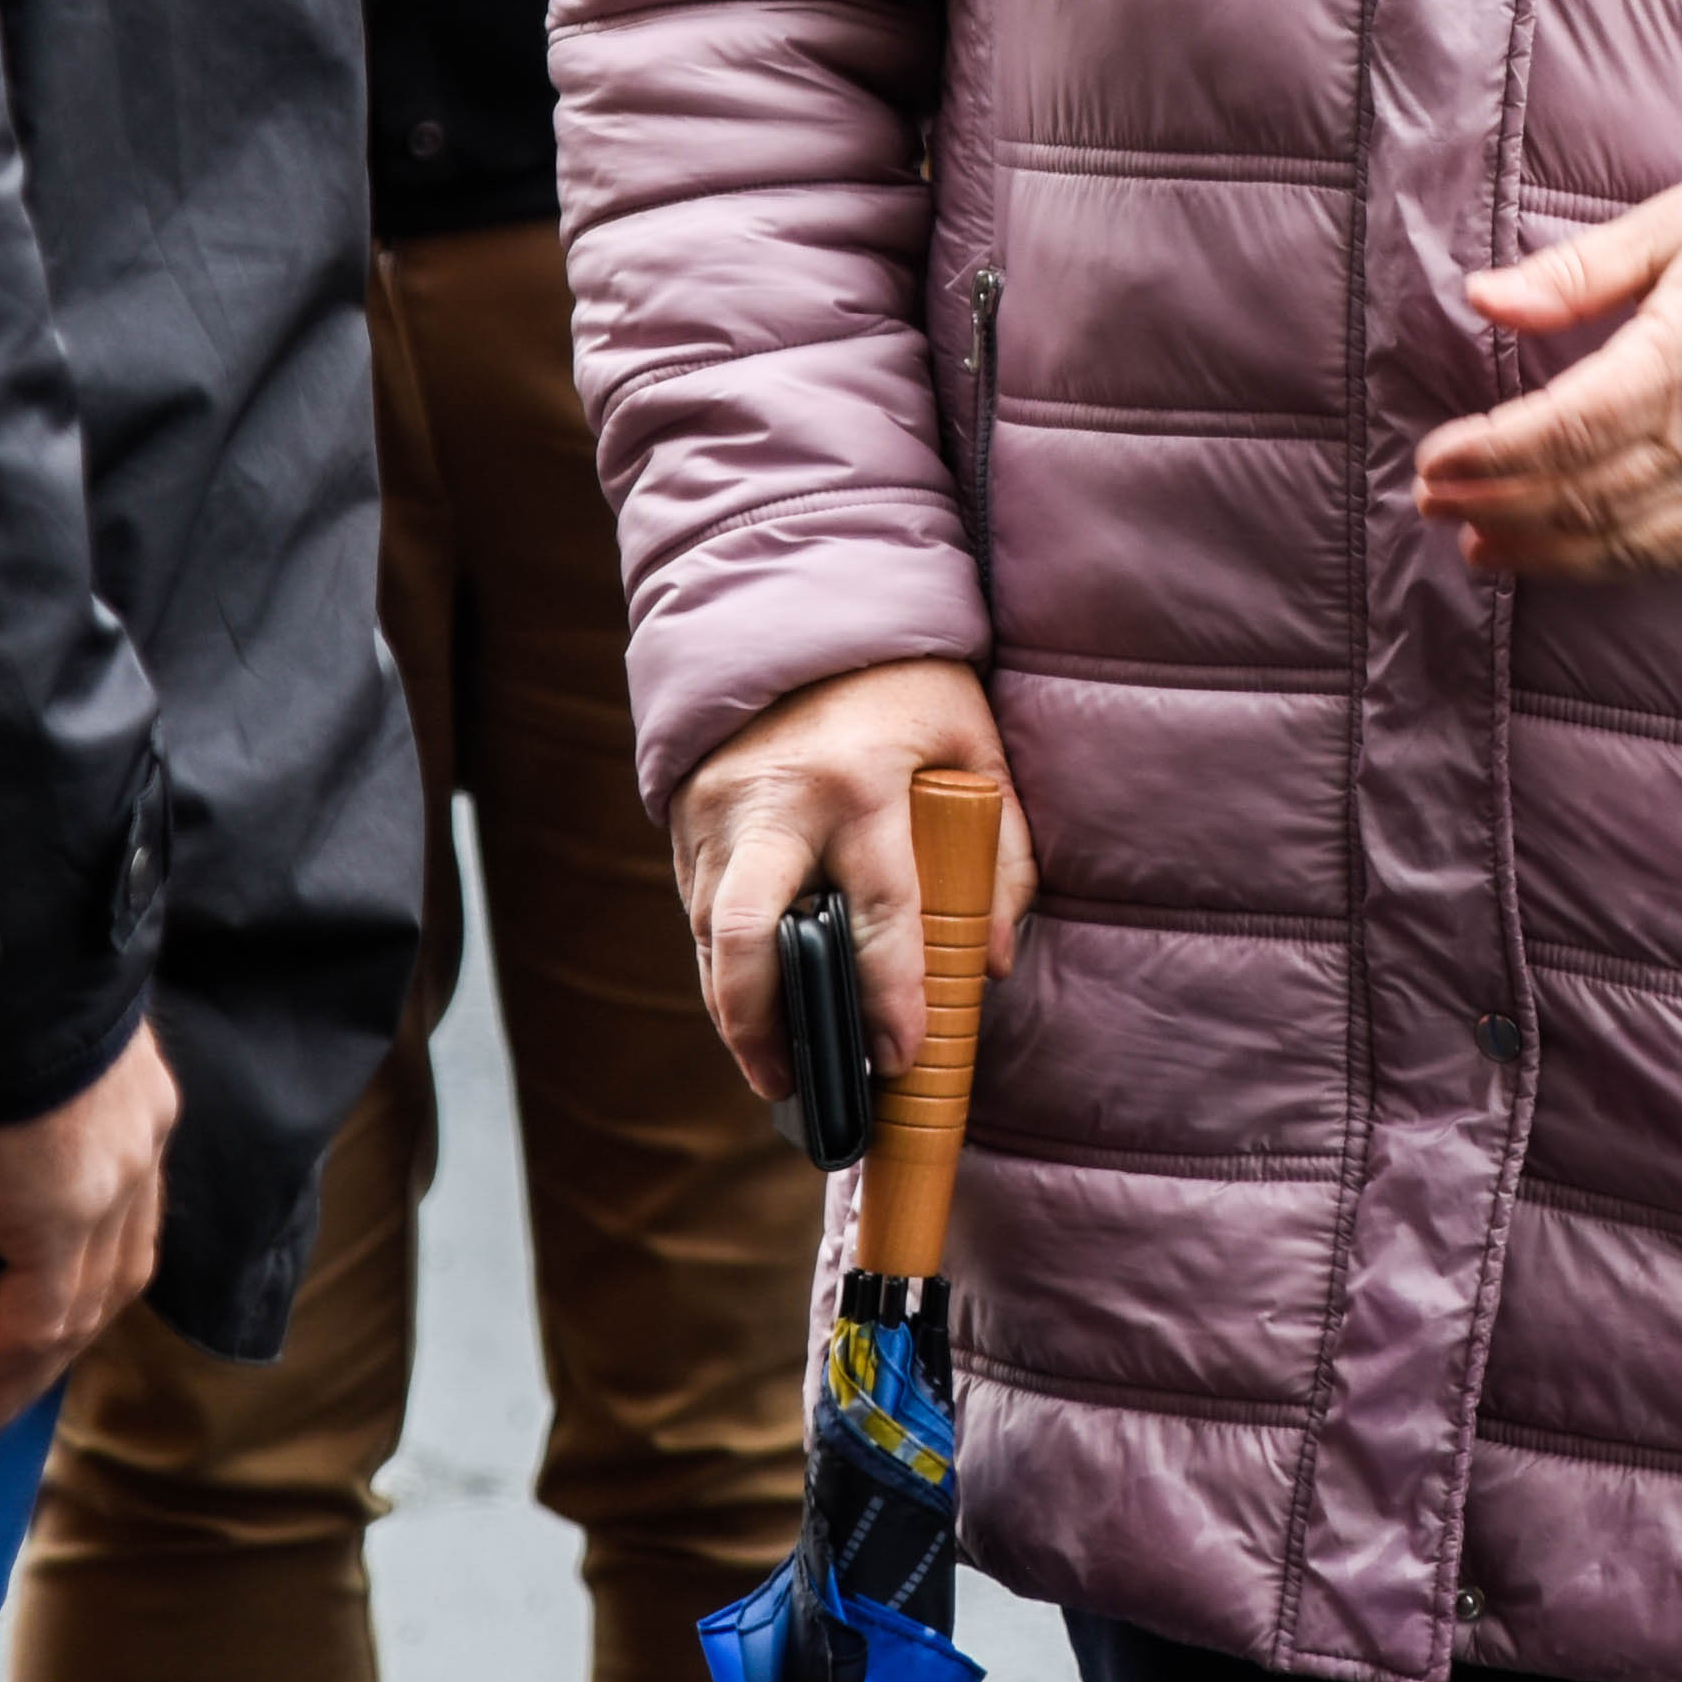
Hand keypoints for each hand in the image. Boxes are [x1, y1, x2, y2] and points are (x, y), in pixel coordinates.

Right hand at [0, 1019, 176, 1465]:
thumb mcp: (5, 1052)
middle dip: (36, 1367)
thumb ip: (2, 1106)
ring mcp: (114, 1178)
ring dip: (5, 1382)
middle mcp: (140, 1149)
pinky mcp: (67, 1204)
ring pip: (74, 1319)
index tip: (4, 1344)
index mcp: (133, 1110)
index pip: (118, 1232)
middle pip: (105, 1290)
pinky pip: (36, 1315)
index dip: (65, 1296)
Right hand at [668, 659, 1026, 1105]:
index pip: (876, 916)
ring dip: (734, 1011)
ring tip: (776, 1065)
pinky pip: (696, 910)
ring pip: (708, 935)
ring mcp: (717, 810)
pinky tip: (754, 1001)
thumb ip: (997, 850)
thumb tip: (990, 961)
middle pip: (747, 935)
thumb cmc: (903, 682)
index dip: (890, 1000)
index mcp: (860, 783)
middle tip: (796, 1083)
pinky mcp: (683, 815)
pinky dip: (721, 964)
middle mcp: (777, 802)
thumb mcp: (972, 742)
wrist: (799, 599)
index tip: (901, 1058)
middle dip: (763, 1026)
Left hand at [1411, 170, 1681, 580]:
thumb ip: (1573, 271)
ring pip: (1625, 538)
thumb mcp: (1669, 226)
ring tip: (1468, 540)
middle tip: (1428, 498)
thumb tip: (1482, 296)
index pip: (1576, 425)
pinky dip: (1597, 563)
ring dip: (1538, 548)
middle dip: (1499, 503)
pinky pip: (1667, 548)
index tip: (1434, 456)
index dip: (1496, 452)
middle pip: (1590, 490)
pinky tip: (1542, 554)